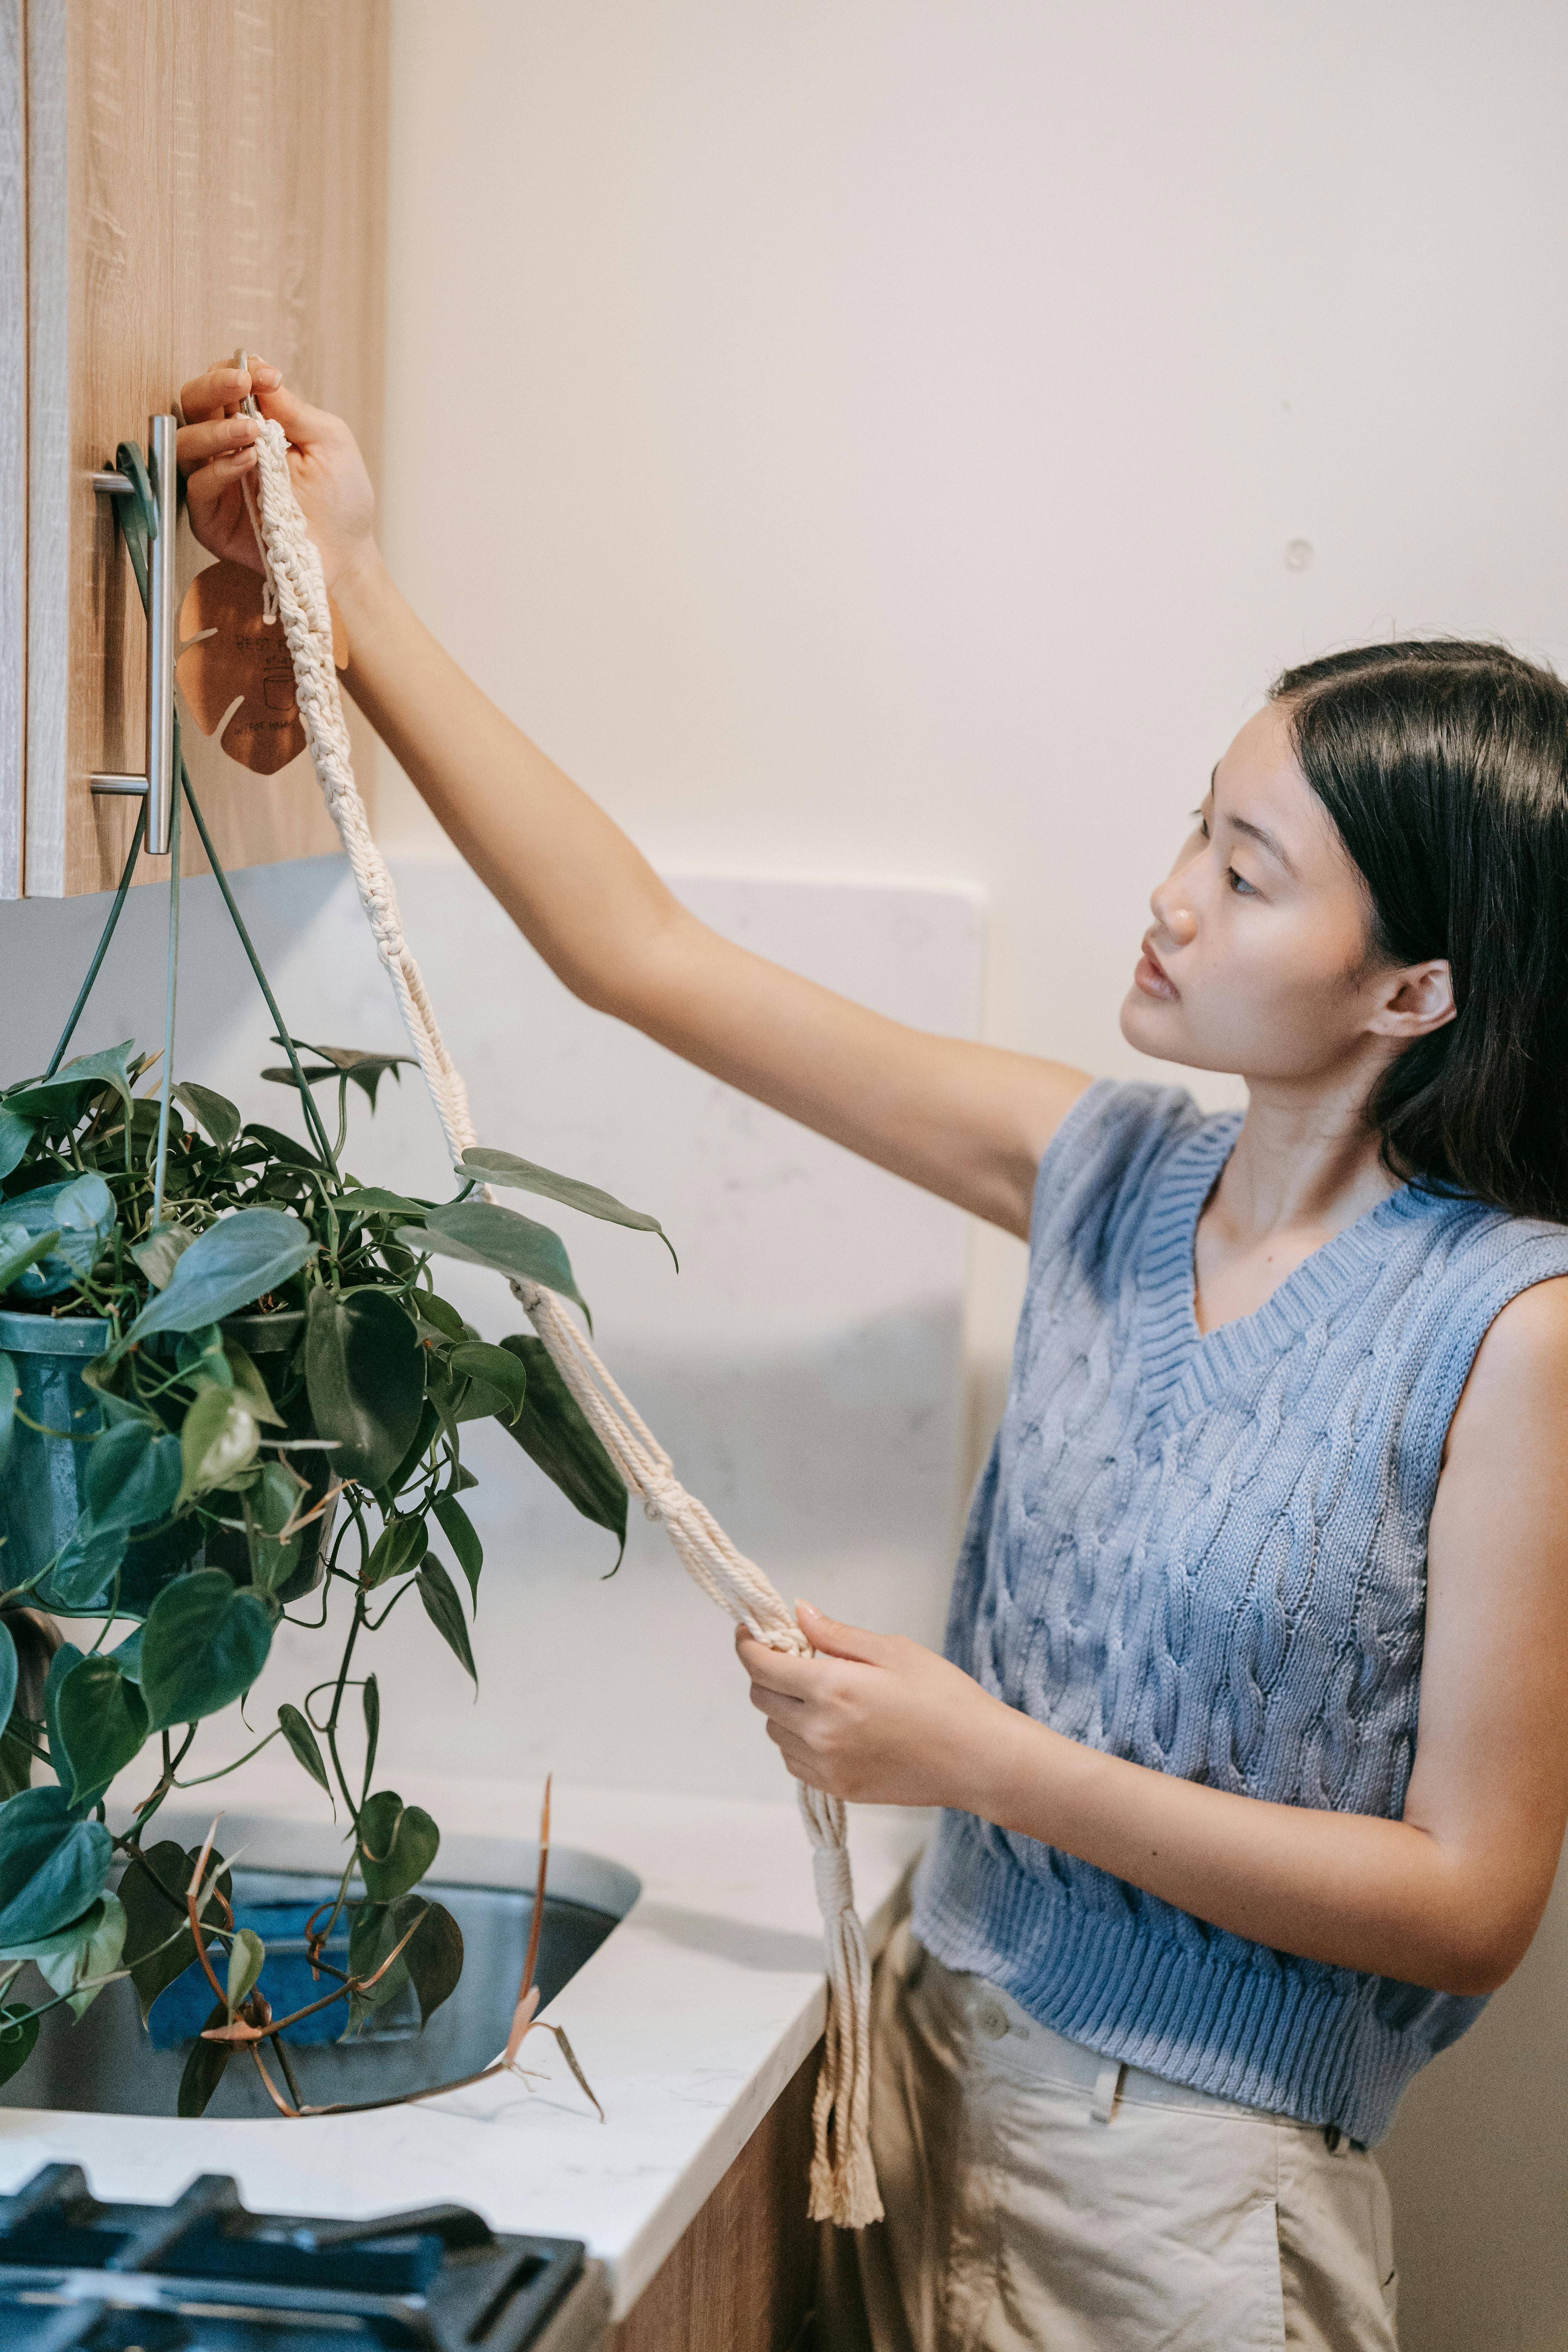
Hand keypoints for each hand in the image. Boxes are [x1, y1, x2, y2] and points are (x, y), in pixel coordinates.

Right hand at [175, 358, 378, 593]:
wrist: (347, 553)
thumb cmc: (340, 499)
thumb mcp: (328, 441)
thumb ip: (293, 409)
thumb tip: (260, 372)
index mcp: (251, 426)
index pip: (222, 387)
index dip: (235, 372)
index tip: (266, 375)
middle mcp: (225, 450)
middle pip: (193, 405)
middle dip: (213, 388)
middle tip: (241, 385)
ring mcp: (215, 484)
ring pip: (186, 444)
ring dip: (215, 430)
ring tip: (250, 430)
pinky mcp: (212, 520)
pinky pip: (198, 488)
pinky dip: (219, 470)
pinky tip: (247, 462)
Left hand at [735, 1600, 1015, 1808]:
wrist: (979, 1759)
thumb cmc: (945, 1698)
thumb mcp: (893, 1651)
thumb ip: (836, 1634)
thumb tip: (798, 1612)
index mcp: (832, 1690)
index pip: (762, 1666)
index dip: (748, 1643)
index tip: (749, 1631)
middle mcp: (820, 1732)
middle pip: (761, 1698)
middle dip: (767, 1673)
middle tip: (792, 1657)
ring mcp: (827, 1765)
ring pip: (775, 1731)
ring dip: (783, 1708)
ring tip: (819, 1693)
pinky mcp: (838, 1788)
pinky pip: (794, 1760)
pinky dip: (797, 1740)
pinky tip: (829, 1726)